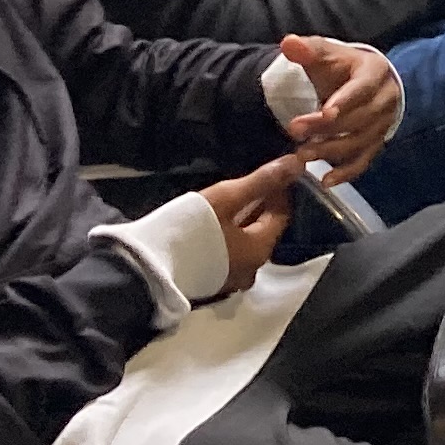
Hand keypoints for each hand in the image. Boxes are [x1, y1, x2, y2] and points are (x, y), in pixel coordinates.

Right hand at [200, 153, 306, 280]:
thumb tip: (296, 164)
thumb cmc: (190, 229)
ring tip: (230, 199)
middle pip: (264, 230)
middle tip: (246, 182)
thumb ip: (260, 182)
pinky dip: (229, 236)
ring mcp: (232, 279)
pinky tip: (215, 222)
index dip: (278, 191)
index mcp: (261, 250)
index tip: (268, 172)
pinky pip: (230, 253)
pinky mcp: (212, 280)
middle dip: (259, 205)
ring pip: (246, 243)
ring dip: (243, 221)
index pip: (282, 215)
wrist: (148, 267)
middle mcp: (252, 269)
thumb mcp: (225, 198)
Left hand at [272, 34, 400, 180]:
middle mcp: (385, 99)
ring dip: (331, 151)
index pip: (361, 89)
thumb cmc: (340, 66)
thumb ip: (307, 50)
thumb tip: (289, 43)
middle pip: (359, 118)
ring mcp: (383, 124)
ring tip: (302, 154)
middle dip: (327, 128)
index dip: (344, 101)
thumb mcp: (325, 53)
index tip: (323, 112)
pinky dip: (346, 172)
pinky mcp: (377, 143)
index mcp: (375, 72)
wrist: (360, 80)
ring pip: (360, 142)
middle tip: (295, 131)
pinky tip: (326, 180)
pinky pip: (364, 160)